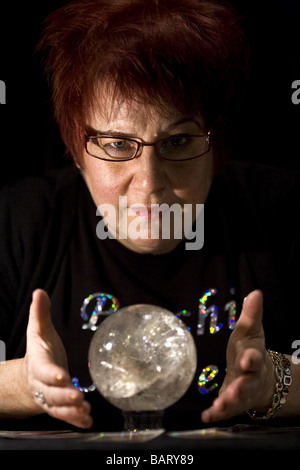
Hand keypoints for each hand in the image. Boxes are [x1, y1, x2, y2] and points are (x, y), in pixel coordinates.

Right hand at [21, 289, 92, 428]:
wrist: (32, 376)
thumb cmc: (41, 350)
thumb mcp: (39, 331)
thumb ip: (40, 313)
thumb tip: (39, 291)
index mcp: (39, 363)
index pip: (43, 370)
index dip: (51, 374)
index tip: (61, 376)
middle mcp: (43, 383)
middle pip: (50, 392)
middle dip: (63, 396)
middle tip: (77, 397)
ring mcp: (50, 397)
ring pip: (57, 408)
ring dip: (70, 411)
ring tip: (85, 410)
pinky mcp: (58, 407)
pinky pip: (65, 416)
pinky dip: (76, 420)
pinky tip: (87, 420)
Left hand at [201, 290, 274, 422]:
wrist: (260, 378)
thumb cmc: (250, 351)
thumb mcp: (250, 332)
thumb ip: (251, 315)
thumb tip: (256, 292)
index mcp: (253, 359)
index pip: (254, 358)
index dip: (251, 359)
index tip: (247, 358)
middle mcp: (249, 378)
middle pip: (247, 384)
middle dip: (241, 387)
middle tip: (235, 390)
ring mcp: (240, 394)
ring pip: (237, 401)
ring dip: (228, 403)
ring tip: (219, 406)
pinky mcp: (231, 405)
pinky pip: (224, 412)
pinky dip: (216, 415)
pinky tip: (206, 417)